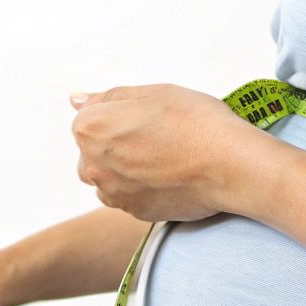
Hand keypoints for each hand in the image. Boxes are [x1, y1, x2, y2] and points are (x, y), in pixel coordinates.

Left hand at [69, 83, 269, 221]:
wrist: (229, 165)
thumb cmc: (196, 123)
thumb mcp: (152, 93)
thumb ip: (108, 98)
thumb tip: (76, 100)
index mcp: (91, 129)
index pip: (87, 119)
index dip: (118, 116)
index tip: (145, 118)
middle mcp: (93, 165)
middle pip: (93, 151)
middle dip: (115, 143)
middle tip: (156, 137)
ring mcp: (113, 193)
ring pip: (108, 176)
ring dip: (124, 167)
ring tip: (162, 158)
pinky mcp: (134, 212)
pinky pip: (127, 196)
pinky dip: (140, 187)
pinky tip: (167, 176)